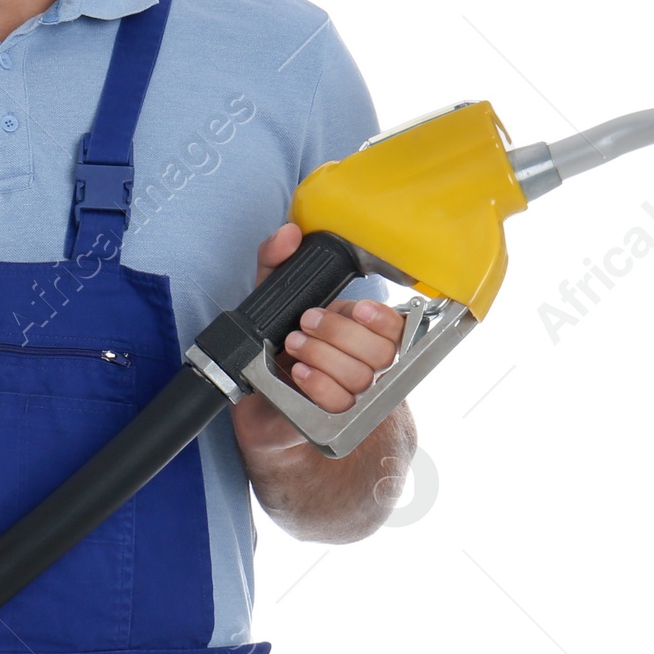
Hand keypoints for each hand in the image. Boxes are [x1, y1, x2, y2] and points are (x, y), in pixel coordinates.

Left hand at [231, 223, 406, 457]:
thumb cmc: (272, 345)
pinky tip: (299, 372)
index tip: (354, 308)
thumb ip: (277, 261)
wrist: (255, 397)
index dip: (381, 318)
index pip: (397, 327)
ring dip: (323, 356)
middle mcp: (366, 362)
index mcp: (363, 331)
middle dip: (339, 333)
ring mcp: (355, 394)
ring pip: (362, 377)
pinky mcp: (337, 419)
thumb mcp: (274, 297)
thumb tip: (289, 234)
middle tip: (306, 322)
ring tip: (294, 345)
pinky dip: (318, 384)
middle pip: (381, 352)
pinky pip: (342, 403)